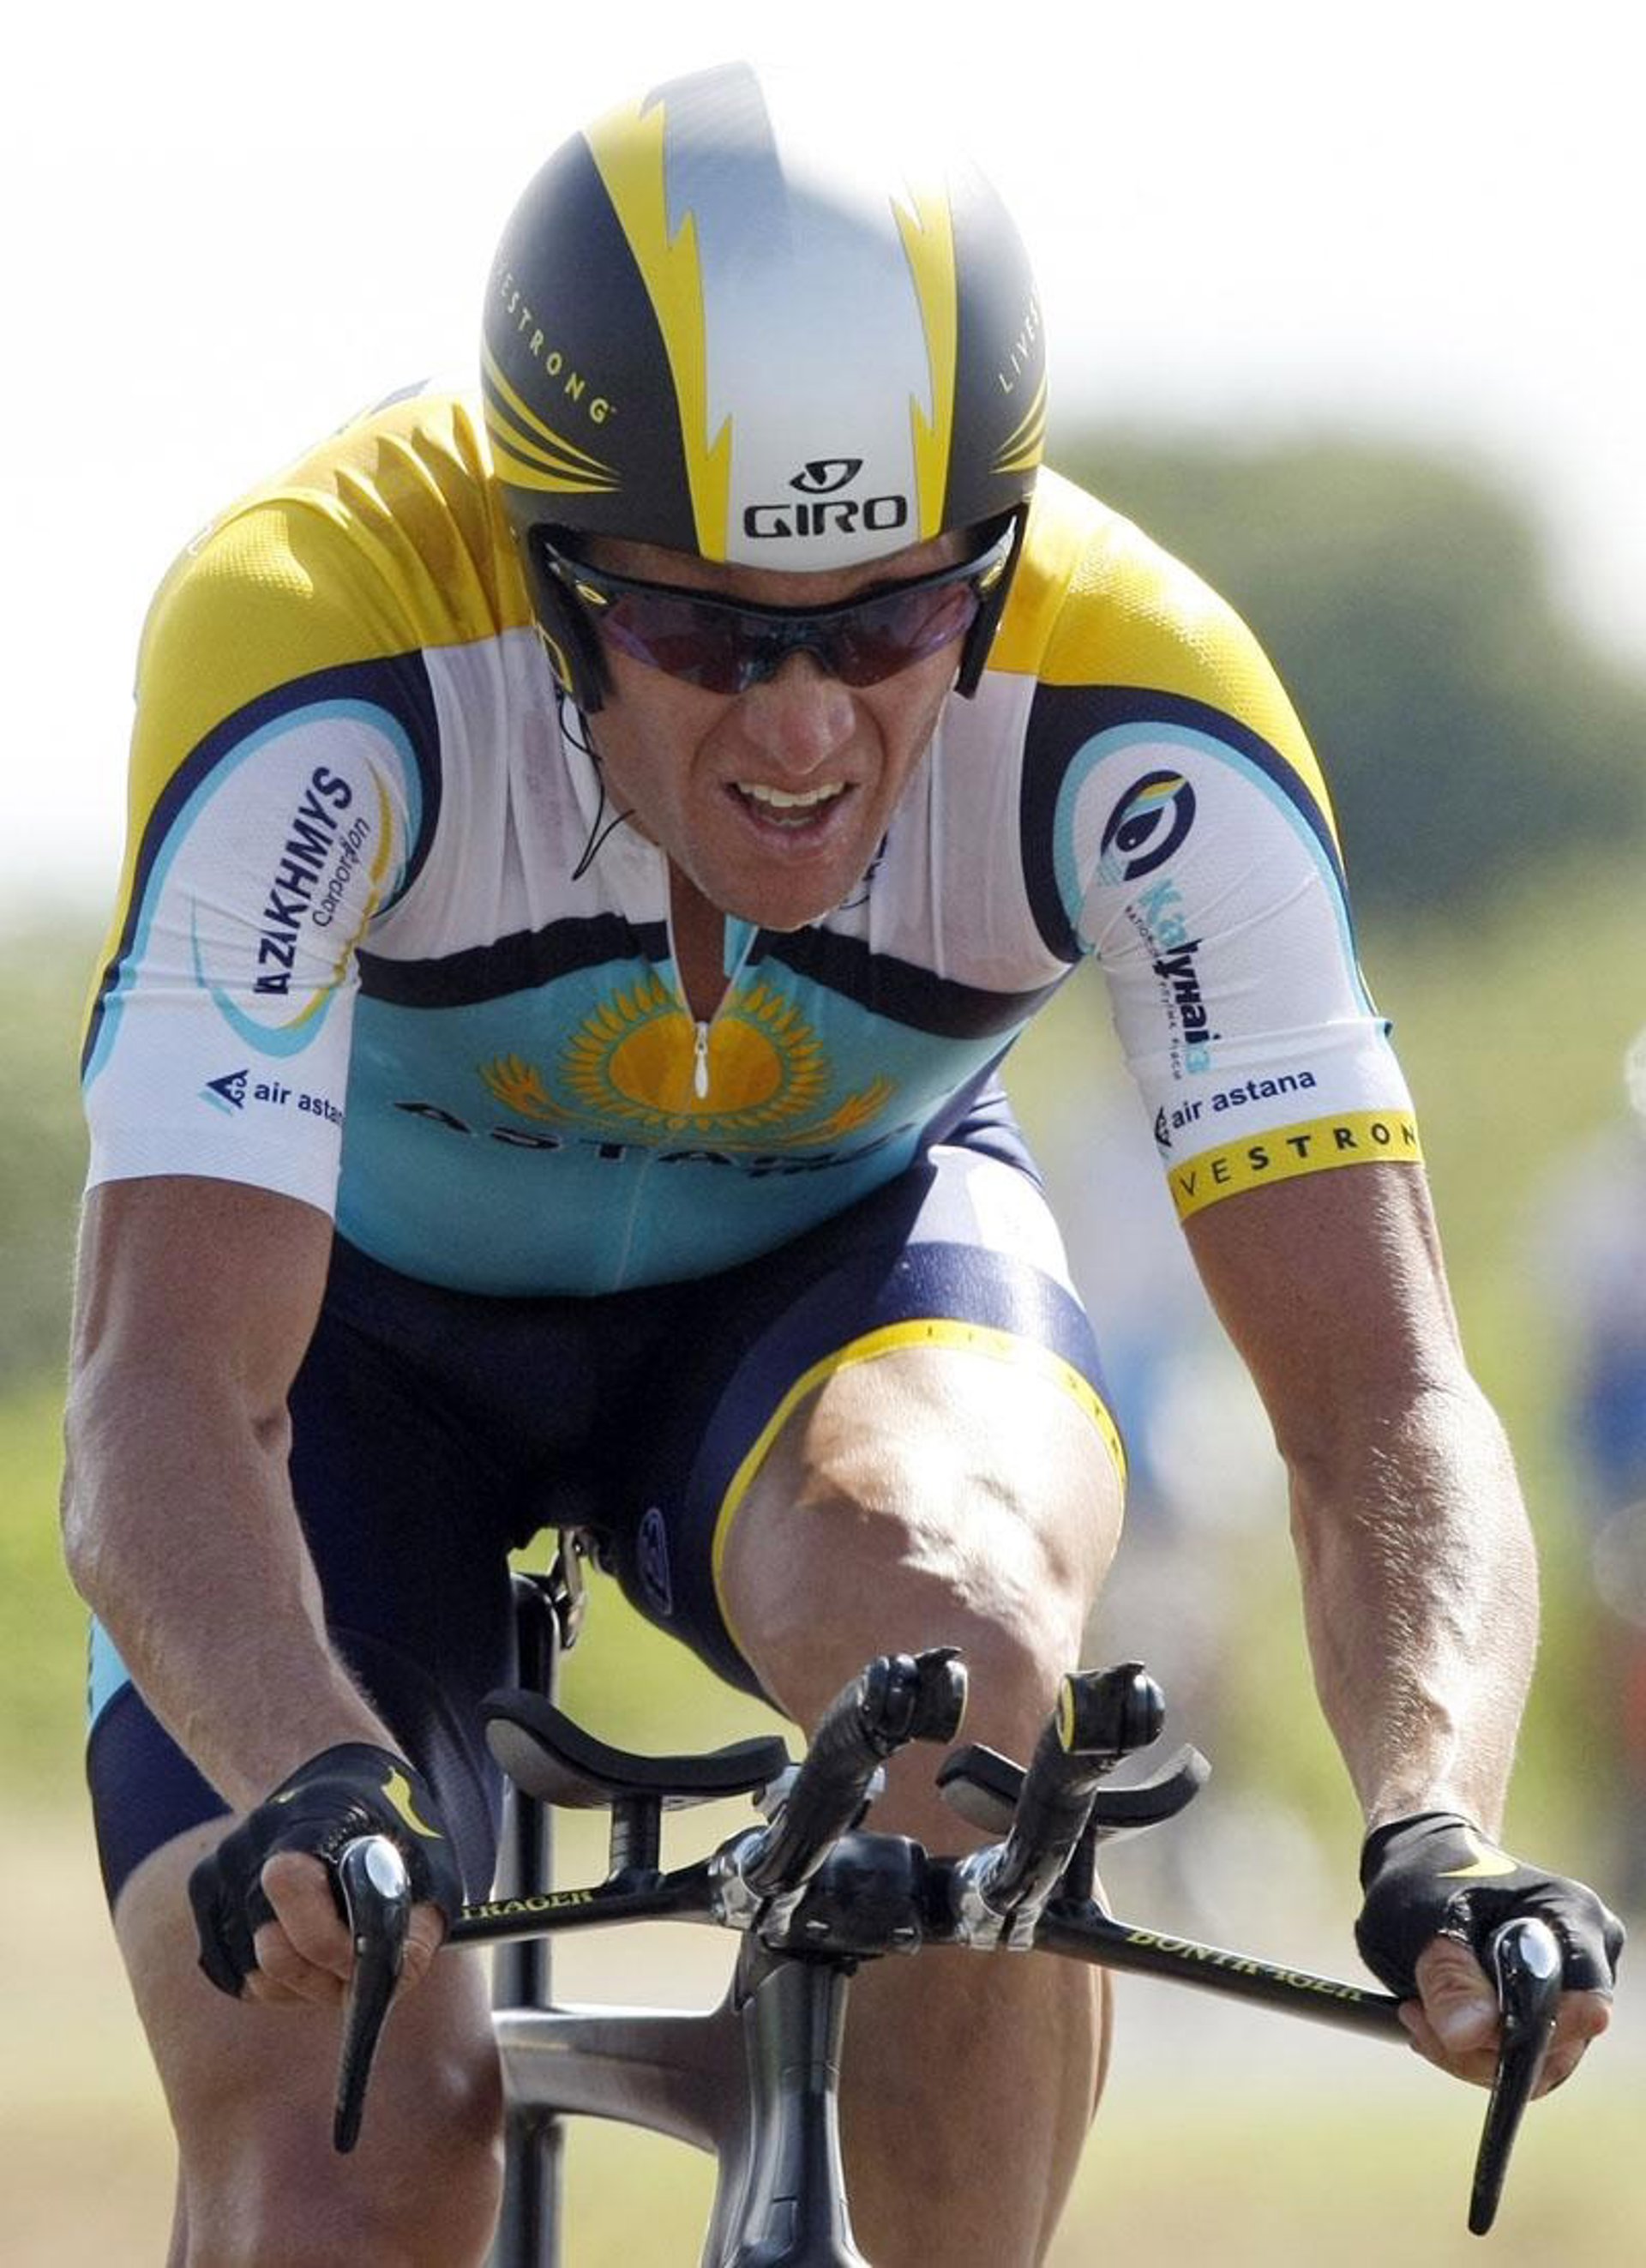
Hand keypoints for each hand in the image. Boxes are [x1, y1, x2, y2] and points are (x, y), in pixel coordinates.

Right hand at [188, 1743, 463, 2006]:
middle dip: (320, 1976)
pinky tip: (301, 1945)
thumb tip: (378, 1985)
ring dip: (297, 1983)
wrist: (348, 1786)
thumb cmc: (396, 1835)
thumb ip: (412, 1933)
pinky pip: (232, 1975)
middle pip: (273, 1951)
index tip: (362, 1957)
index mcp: (312, 1816)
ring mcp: (223, 1863)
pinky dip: (270, 1980)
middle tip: (351, 1968)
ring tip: (332, 1952)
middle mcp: (255, 1837)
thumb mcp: (429, 1872)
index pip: (290, 1883)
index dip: (330, 1943)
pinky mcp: (204, 1890)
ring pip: (252, 1975)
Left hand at [1355, 1811, 1623, 2091]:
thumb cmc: (1423, 1878)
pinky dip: (1473, 2052)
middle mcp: (1587, 1954)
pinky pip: (1524, 2059)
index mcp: (1571, 1915)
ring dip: (1469, 2054)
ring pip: (1540, 2062)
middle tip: (1417, 2016)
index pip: (1583, 2001)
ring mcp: (1572, 1988)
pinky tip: (1431, 2023)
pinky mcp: (1550, 2013)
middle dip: (1481, 2049)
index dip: (1531, 2032)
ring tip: (1416, 2013)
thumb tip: (1470, 2035)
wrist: (1422, 1867)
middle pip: (1559, 2044)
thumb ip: (1448, 1976)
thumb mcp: (1420, 1918)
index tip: (1462, 2028)